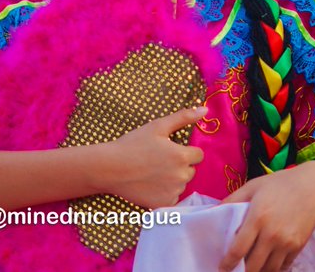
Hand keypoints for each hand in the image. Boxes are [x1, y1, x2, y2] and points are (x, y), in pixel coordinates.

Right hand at [90, 107, 205, 208]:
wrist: (109, 168)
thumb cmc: (133, 144)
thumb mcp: (158, 126)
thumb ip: (183, 117)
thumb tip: (205, 111)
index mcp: (182, 156)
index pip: (198, 155)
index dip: (186, 152)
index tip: (170, 151)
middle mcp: (180, 176)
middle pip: (191, 170)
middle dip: (180, 166)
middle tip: (159, 162)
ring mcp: (172, 192)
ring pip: (181, 184)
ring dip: (173, 180)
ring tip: (153, 173)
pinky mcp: (162, 204)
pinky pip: (172, 198)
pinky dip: (165, 193)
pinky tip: (151, 186)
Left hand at [218, 162, 314, 271]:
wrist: (314, 185)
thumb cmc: (280, 183)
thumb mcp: (253, 186)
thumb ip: (232, 199)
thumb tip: (213, 211)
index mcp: (257, 217)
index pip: (238, 250)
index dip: (227, 264)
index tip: (222, 268)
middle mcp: (272, 233)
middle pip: (252, 266)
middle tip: (235, 271)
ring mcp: (287, 242)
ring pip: (268, 270)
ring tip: (251, 268)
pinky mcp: (298, 246)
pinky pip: (283, 267)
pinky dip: (273, 269)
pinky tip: (267, 265)